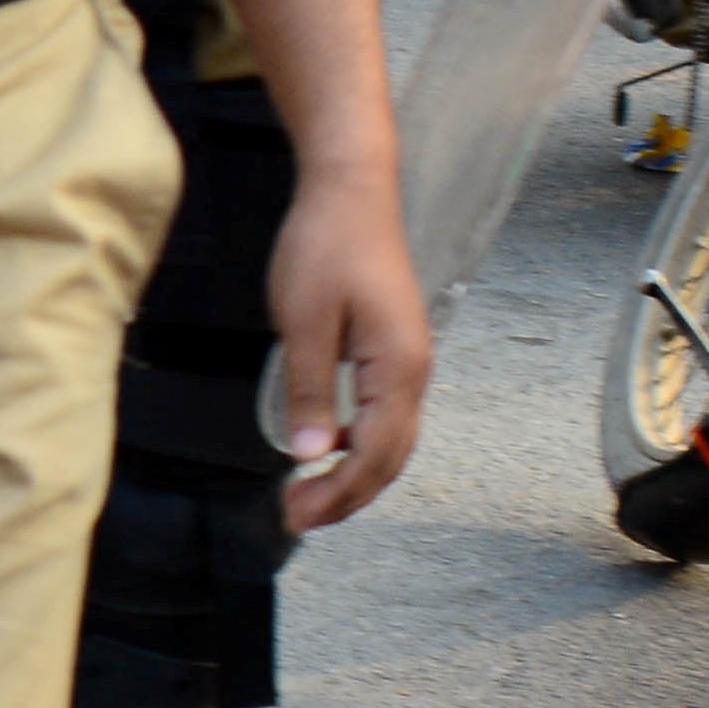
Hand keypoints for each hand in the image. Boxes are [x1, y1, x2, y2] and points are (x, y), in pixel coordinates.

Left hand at [261, 166, 431, 534]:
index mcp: (398, 368)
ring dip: (354, 474)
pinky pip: (385, 416)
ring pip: (392, 440)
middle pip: (390, 458)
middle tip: (295, 517)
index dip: (337, 494)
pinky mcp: (395, 350)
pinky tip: (325, 445)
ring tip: (308, 494)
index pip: (374, 455)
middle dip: (347, 496)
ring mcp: (409, 362)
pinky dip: (360, 445)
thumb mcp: (304, 319)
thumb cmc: (325, 245)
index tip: (294, 515)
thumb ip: (310, 389)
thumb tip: (310, 454)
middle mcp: (414, 372)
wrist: (351, 189)